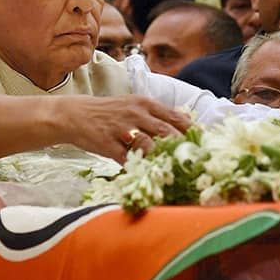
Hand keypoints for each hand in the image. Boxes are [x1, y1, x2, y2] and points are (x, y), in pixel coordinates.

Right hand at [57, 95, 191, 162]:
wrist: (74, 114)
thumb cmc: (109, 113)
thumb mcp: (134, 107)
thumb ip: (156, 116)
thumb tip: (185, 124)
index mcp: (144, 104)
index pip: (174, 117)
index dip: (192, 130)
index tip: (206, 142)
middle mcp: (135, 113)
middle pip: (165, 131)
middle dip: (183, 146)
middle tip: (196, 160)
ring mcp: (121, 128)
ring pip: (147, 144)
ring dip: (162, 158)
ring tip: (175, 169)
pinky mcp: (107, 143)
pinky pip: (126, 157)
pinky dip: (138, 167)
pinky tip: (148, 175)